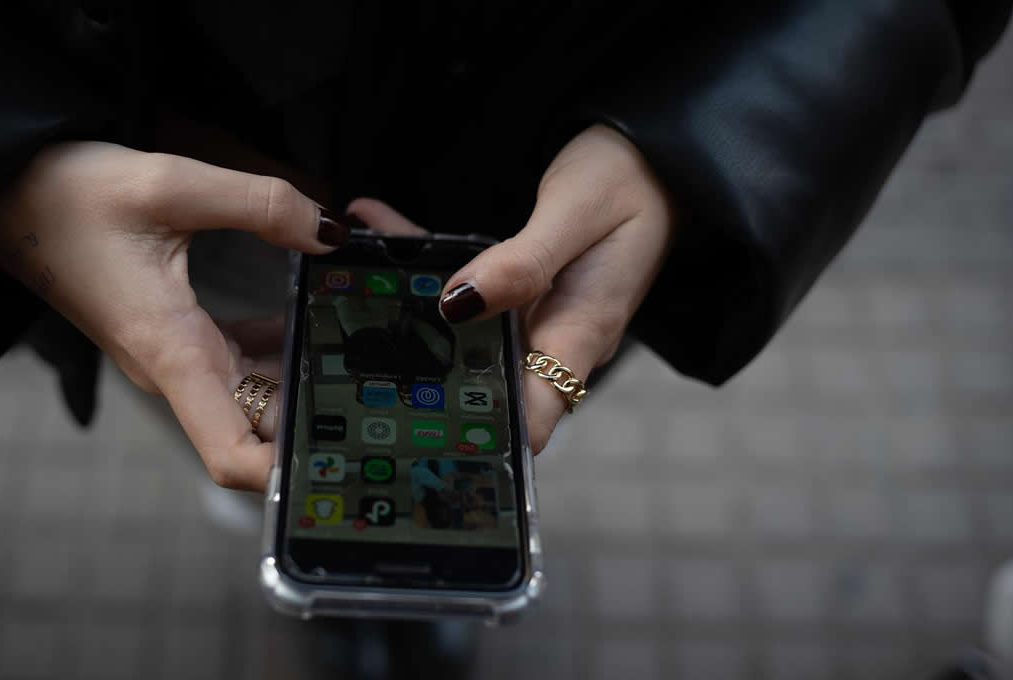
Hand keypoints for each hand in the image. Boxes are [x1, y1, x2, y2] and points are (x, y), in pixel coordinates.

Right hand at [0, 141, 352, 490]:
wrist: (5, 194)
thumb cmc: (66, 195)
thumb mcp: (168, 184)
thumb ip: (260, 204)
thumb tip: (330, 230)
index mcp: (172, 353)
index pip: (231, 455)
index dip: (285, 473)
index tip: (339, 458)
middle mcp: (174, 370)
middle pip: (258, 425)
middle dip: (316, 412)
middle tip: (381, 384)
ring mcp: (174, 358)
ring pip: (254, 391)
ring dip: (301, 373)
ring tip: (360, 342)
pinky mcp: (174, 338)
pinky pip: (239, 361)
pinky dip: (277, 345)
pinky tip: (311, 312)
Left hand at [348, 124, 673, 451]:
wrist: (658, 153)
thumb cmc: (631, 180)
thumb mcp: (575, 214)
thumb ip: (520, 265)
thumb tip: (456, 307)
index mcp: (579, 336)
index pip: (531, 422)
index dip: (482, 440)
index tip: (417, 431)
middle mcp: (557, 338)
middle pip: (484, 381)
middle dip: (422, 372)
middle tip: (355, 345)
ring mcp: (540, 316)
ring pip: (467, 332)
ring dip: (412, 307)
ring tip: (354, 273)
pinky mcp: (526, 290)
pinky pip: (471, 290)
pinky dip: (429, 263)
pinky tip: (382, 228)